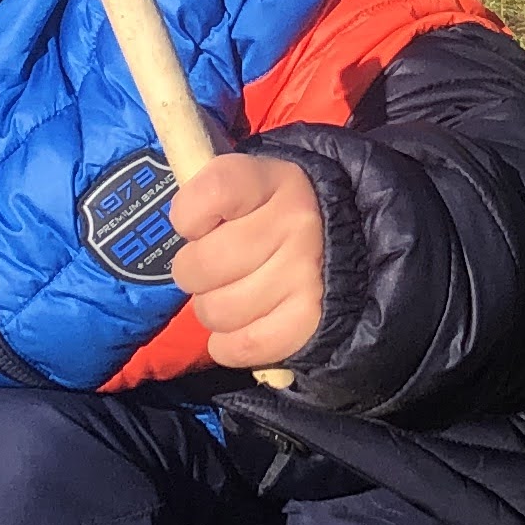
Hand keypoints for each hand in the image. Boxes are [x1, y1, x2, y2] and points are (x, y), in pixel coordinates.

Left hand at [166, 151, 325, 366]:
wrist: (347, 243)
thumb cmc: (275, 215)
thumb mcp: (252, 185)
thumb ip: (211, 193)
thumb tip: (176, 213)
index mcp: (275, 180)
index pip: (212, 192)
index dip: (188, 215)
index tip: (197, 224)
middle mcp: (296, 222)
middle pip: (204, 263)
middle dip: (193, 271)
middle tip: (210, 268)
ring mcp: (307, 273)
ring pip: (218, 310)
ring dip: (212, 309)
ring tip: (228, 295)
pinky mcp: (309, 319)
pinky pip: (243, 345)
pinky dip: (229, 345)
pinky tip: (239, 328)